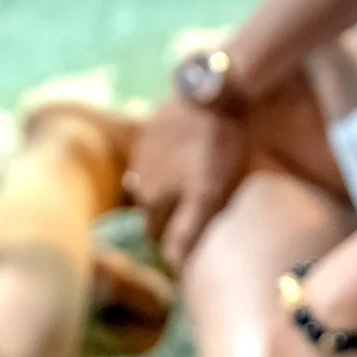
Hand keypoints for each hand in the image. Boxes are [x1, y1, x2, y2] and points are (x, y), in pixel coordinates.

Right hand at [131, 97, 248, 263]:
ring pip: (150, 180)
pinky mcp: (152, 124)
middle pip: (151, 208)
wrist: (214, 91)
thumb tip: (172, 265)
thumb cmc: (218, 147)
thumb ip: (187, 231)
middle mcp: (138, 179)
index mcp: (152, 199)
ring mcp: (142, 150)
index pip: (155, 235)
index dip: (172, 241)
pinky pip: (154, 153)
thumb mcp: (209, 195)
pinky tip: (186, 153)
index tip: (191, 239)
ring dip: (164, 186)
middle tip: (194, 211)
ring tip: (191, 183)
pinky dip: (166, 159)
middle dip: (166, 214)